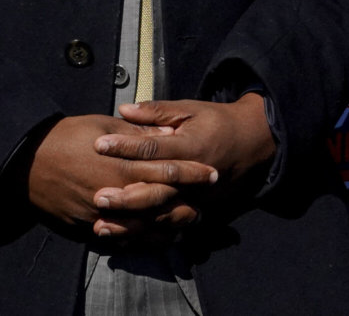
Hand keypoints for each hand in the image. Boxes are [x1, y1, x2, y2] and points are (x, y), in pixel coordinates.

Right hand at [27, 114, 216, 232]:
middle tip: (206, 200)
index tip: (212, 172)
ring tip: (188, 220)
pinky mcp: (87, 226)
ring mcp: (101, 213)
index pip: (167, 170)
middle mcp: (115, 192)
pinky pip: (120, 237)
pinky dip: (141, 238)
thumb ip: (138, 133)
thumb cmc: (67, 137)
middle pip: (160, 202)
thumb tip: (167, 133)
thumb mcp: (105, 126)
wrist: (26, 162)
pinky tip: (155, 235)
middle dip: (187, 201)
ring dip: (168, 224)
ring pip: (143, 226)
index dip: (192, 173)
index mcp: (122, 164)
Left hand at [89, 95, 276, 236]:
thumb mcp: (191, 109)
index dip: (125, 146)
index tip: (98, 145)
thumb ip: (158, 112)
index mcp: (191, 147)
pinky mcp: (198, 208)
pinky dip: (145, 234)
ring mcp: (197, 196)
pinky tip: (122, 238)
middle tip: (97, 196)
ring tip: (100, 225)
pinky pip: (169, 225)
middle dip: (125, 195)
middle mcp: (194, 177)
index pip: (153, 149)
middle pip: (156, 189)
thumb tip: (124, 110)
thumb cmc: (217, 122)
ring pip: (160, 213)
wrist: (251, 142)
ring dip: (131, 221)